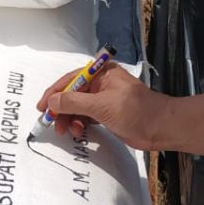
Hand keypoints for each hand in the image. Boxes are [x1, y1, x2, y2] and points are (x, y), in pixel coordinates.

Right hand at [35, 62, 170, 149]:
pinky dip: (80, 124)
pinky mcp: (107, 114)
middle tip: (53, 125)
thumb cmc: (135, 111)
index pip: (71, 79)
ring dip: (71, 119)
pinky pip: (86, 116)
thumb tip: (51, 101)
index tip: (42, 107)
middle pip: (73, 94)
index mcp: (101, 72)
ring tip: (69, 132)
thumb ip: (74, 102)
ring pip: (78, 107)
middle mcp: (101, 83)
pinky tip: (79, 132)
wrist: (161, 128)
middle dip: (62, 109)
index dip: (54, 92)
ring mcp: (104, 99)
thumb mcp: (101, 105)